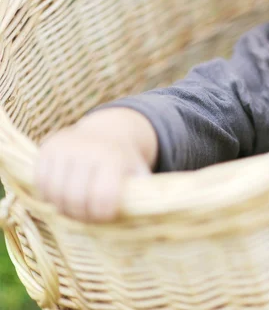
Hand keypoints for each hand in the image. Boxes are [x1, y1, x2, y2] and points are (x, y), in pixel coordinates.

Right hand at [35, 112, 153, 221]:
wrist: (108, 131)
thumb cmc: (125, 161)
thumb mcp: (138, 173)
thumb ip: (142, 193)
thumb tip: (147, 219)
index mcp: (113, 157)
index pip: (102, 196)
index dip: (103, 214)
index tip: (106, 218)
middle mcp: (87, 149)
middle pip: (74, 198)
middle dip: (81, 215)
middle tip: (88, 219)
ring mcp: (64, 147)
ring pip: (54, 192)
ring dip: (63, 208)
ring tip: (75, 210)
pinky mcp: (47, 148)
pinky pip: (40, 183)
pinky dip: (48, 196)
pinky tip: (62, 198)